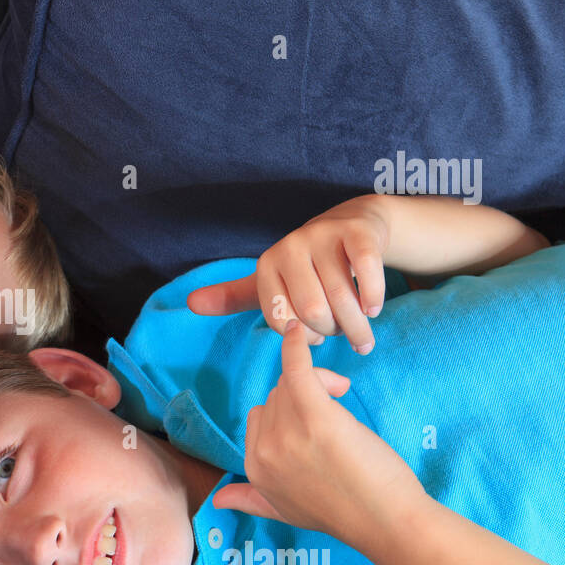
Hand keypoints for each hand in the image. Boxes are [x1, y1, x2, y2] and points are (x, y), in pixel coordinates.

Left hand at [187, 194, 390, 353]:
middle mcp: (290, 247)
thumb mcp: (269, 282)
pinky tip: (374, 308)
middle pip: (312, 311)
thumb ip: (234, 297)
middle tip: (343, 335)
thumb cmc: (306, 266)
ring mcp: (323, 237)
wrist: (353, 225)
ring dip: (356, 326)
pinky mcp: (356, 232)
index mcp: (266, 265)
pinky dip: (373, 297)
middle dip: (332, 332)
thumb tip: (190, 304)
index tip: (314, 339)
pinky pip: (367, 272)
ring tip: (362, 337)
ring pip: (341, 297)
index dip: (301, 337)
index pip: (280, 320)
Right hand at [212, 321, 426, 544]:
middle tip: (336, 409)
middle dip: (303, 397)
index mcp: (253, 468)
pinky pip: (295, 370)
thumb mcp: (284, 510)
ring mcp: (286, 433)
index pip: (257, 417)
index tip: (315, 425)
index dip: (287, 415)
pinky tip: (297, 330)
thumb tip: (216, 501)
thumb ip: (248, 500)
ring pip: (288, 386)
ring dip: (316, 381)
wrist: (385, 521)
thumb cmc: (344, 514)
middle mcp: (263, 450)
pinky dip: (295, 347)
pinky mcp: (314, 415)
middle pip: (273, 399)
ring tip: (342, 394)